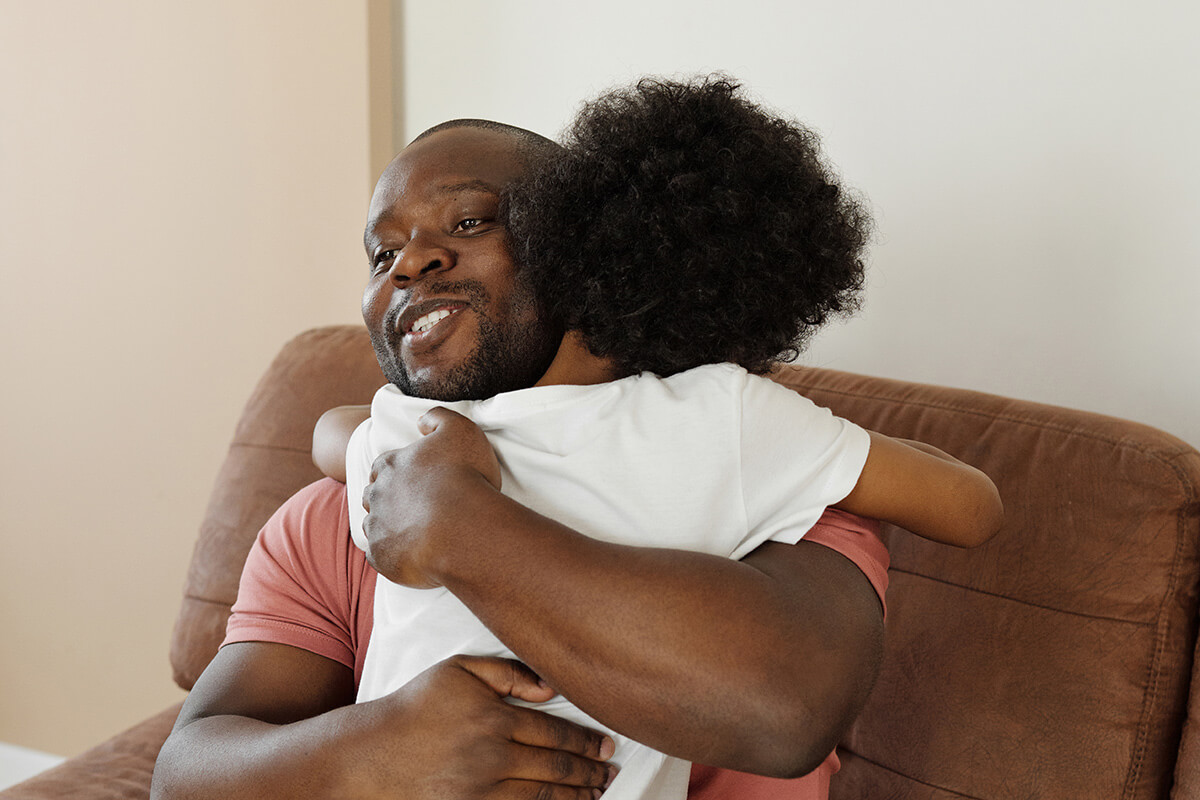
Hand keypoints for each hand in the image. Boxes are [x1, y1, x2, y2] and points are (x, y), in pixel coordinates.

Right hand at [355, 654, 616, 798]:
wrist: (370, 756)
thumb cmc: (415, 708)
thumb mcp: (458, 671)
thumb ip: (507, 672)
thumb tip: (550, 688)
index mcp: (494, 718)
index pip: (555, 732)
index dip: (587, 741)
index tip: (607, 746)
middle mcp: (492, 756)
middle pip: (556, 767)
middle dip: (590, 771)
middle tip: (610, 772)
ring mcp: (481, 790)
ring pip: (543, 796)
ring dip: (576, 796)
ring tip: (596, 793)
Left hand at [362, 407, 502, 586]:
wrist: (463, 528)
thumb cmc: (466, 478)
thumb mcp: (461, 430)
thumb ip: (439, 417)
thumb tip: (421, 420)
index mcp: (391, 465)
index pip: (383, 467)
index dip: (397, 473)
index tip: (414, 481)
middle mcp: (377, 494)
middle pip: (374, 496)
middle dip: (388, 500)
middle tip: (417, 509)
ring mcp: (377, 527)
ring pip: (374, 526)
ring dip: (389, 528)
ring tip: (417, 535)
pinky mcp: (381, 557)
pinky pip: (379, 556)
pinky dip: (392, 556)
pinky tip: (413, 556)